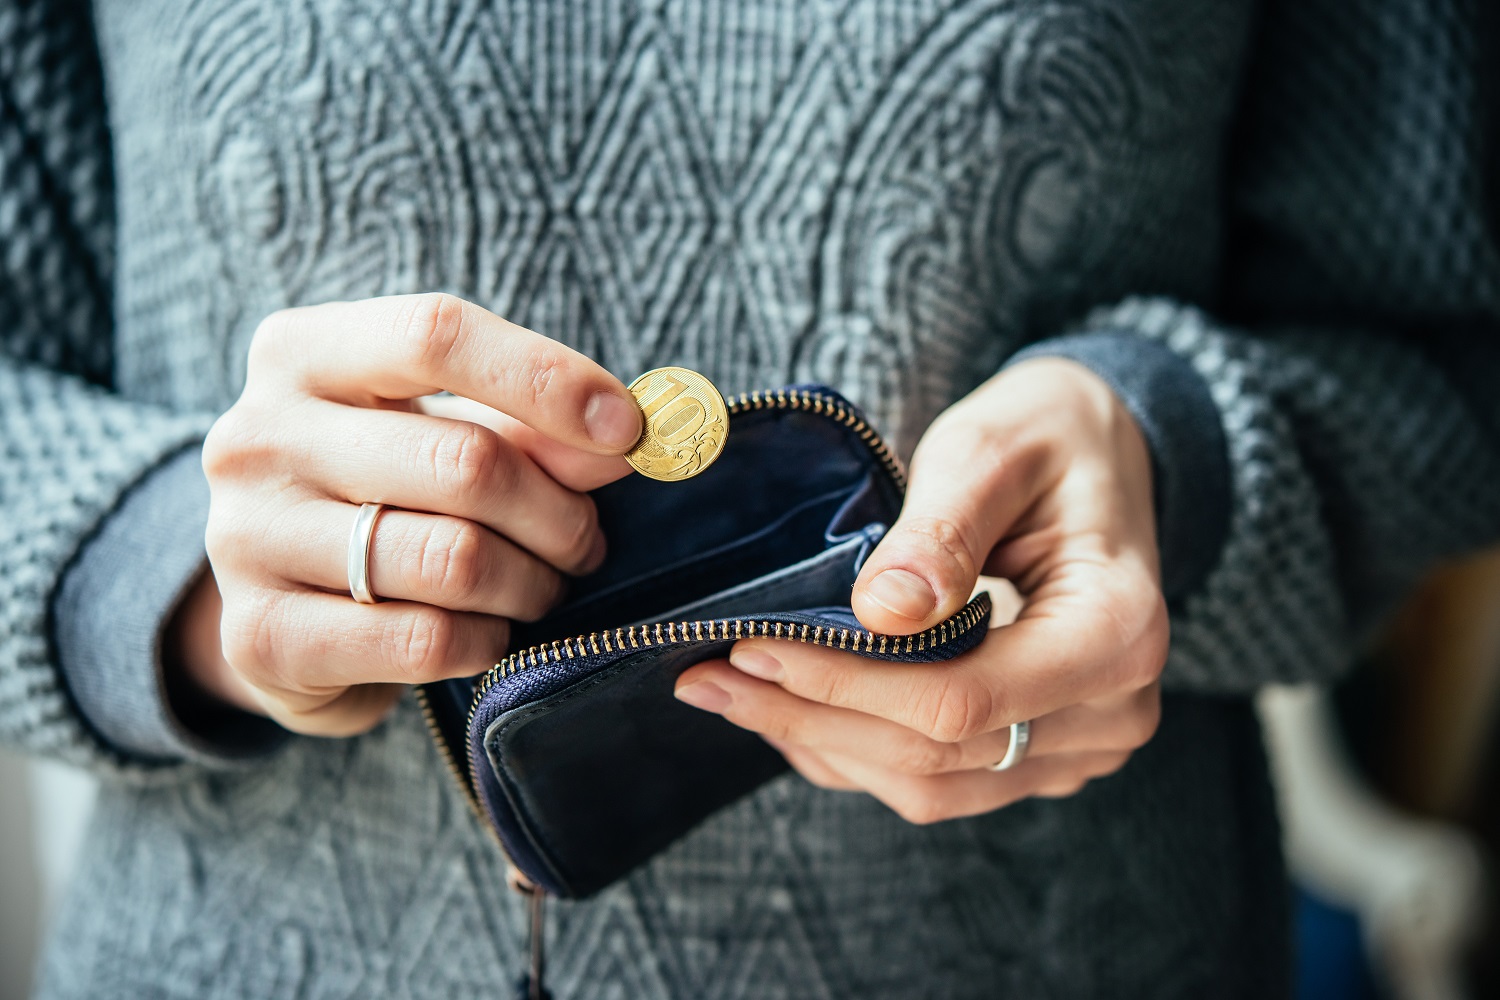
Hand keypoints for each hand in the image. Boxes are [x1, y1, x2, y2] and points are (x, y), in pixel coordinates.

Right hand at [178, 294, 640, 736]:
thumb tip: (625, 438)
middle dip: (558, 513)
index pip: (436, 334)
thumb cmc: (383, 498)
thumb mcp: (447, 436)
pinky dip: (485, 642)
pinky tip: (486, 634)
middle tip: (584, 542)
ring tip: (540, 588)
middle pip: (465, 461)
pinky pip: (424, 639)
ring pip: (454, 560)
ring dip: (531, 584)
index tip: (628, 429)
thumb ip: (531, 430)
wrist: (279, 615)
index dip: (548, 379)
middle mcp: (256, 436)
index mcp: (301, 353)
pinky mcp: (258, 636)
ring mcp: (245, 538)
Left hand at [673, 359, 1167, 822]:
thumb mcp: (992, 451)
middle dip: (812, 717)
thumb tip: (880, 614)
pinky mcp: (1037, 753)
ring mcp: (1076, 745)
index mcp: (1119, 634)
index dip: (846, 685)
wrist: (1097, 454)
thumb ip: (942, 531)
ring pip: (928, 784)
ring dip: (820, 742)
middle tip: (705, 676)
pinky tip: (786, 707)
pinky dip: (852, 749)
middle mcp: (1113, 711)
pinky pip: (933, 779)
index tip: (750, 646)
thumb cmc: (1048, 438)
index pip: (963, 699)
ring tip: (727, 691)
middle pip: (938, 753)